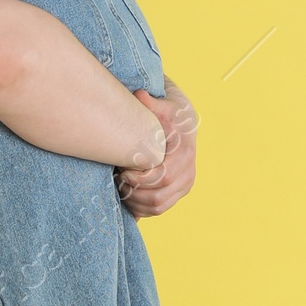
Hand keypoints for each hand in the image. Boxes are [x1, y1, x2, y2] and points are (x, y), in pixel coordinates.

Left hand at [118, 79, 197, 217]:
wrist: (182, 124)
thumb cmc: (169, 115)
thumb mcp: (163, 106)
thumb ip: (151, 104)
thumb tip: (140, 95)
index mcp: (185, 156)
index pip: (163, 177)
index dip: (139, 179)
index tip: (122, 171)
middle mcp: (188, 175)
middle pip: (158, 197)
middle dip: (133, 192)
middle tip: (117, 178)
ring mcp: (183, 187)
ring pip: (156, 207)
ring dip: (134, 201)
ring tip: (120, 185)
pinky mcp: (176, 195)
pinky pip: (156, 210)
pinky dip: (139, 207)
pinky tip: (127, 193)